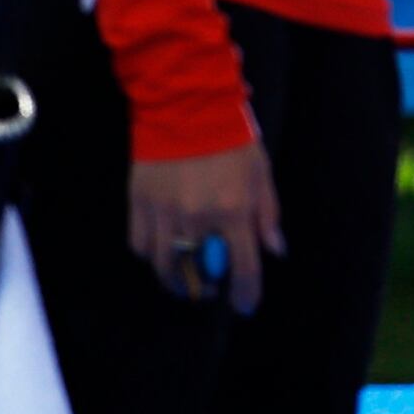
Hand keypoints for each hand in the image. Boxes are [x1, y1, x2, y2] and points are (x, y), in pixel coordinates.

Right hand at [129, 136, 279, 313]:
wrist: (187, 107)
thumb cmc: (232, 139)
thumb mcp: (261, 172)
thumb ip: (267, 214)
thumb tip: (274, 250)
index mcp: (234, 210)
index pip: (242, 267)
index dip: (245, 293)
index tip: (244, 306)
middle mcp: (198, 218)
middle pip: (198, 273)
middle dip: (207, 288)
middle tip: (212, 290)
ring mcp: (164, 213)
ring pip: (165, 265)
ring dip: (176, 279)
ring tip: (185, 278)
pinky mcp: (139, 204)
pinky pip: (140, 245)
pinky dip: (151, 254)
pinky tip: (162, 251)